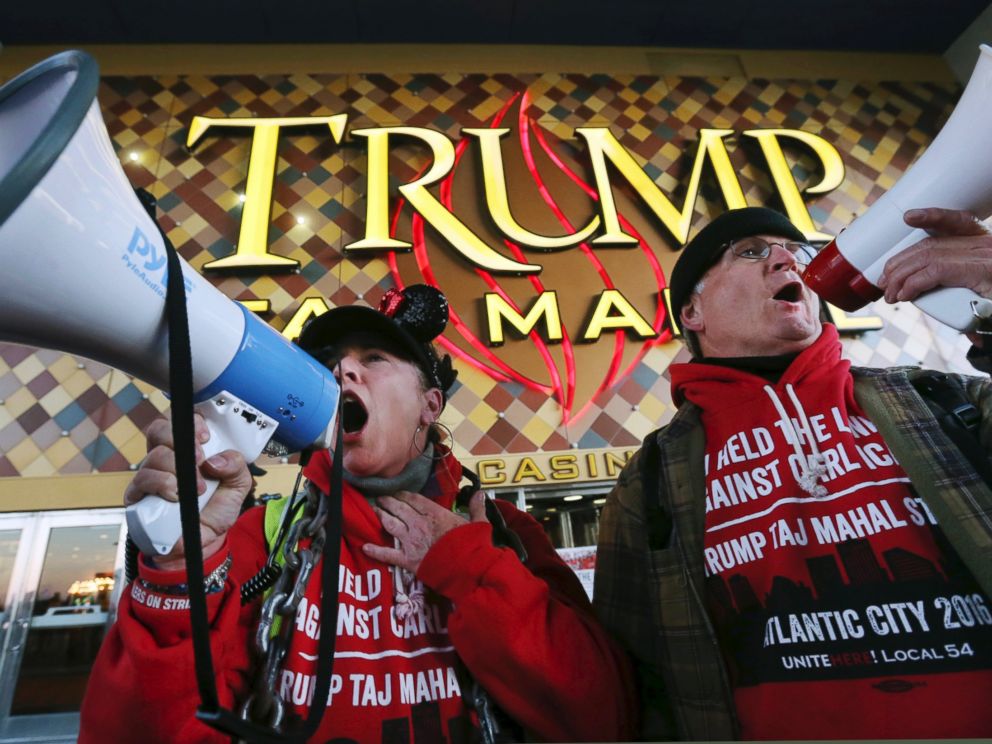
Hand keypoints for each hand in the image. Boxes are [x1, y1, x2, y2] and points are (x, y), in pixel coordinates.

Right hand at [124, 414, 252, 568]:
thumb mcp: (238, 486)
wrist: (202, 542)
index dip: (191, 422)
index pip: (181, 422)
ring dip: (177, 469)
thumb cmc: (215, 509)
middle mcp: (167, 458)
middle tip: (199, 459)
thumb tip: (215, 460)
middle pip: (159, 430)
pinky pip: (142, 480)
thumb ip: (236, 466)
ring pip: (154, 455)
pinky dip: (162, 484)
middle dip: (181, 441)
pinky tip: (177, 496)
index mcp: (189, 450)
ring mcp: (151, 475)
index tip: (206, 436)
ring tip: (196, 488)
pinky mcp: (138, 495)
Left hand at [363, 490, 488, 573]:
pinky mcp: (407, 560)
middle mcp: (419, 524)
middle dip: (388, 502)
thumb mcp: (479, 523)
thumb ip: (476, 507)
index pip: (414, 499)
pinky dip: (376, 551)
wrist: (468, 569)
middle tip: (381, 498)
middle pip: (399, 508)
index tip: (398, 492)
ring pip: (390, 525)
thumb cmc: (474, 546)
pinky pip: (387, 554)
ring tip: (375, 511)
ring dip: (381, 517)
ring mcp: (411, 542)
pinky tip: (365, 547)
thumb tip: (481, 493)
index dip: (404, 494)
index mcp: (435, 514)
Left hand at [878, 207, 991, 302]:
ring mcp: (986, 257)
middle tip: (886, 283)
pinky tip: (906, 295)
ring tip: (891, 294)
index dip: (933, 216)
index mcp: (987, 246)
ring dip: (902, 275)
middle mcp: (987, 246)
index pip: (957, 221)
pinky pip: (937, 271)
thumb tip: (930, 299)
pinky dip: (915, 282)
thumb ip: (959, 289)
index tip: (909, 218)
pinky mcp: (981, 272)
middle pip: (933, 244)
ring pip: (929, 255)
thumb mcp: (982, 294)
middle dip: (902, 261)